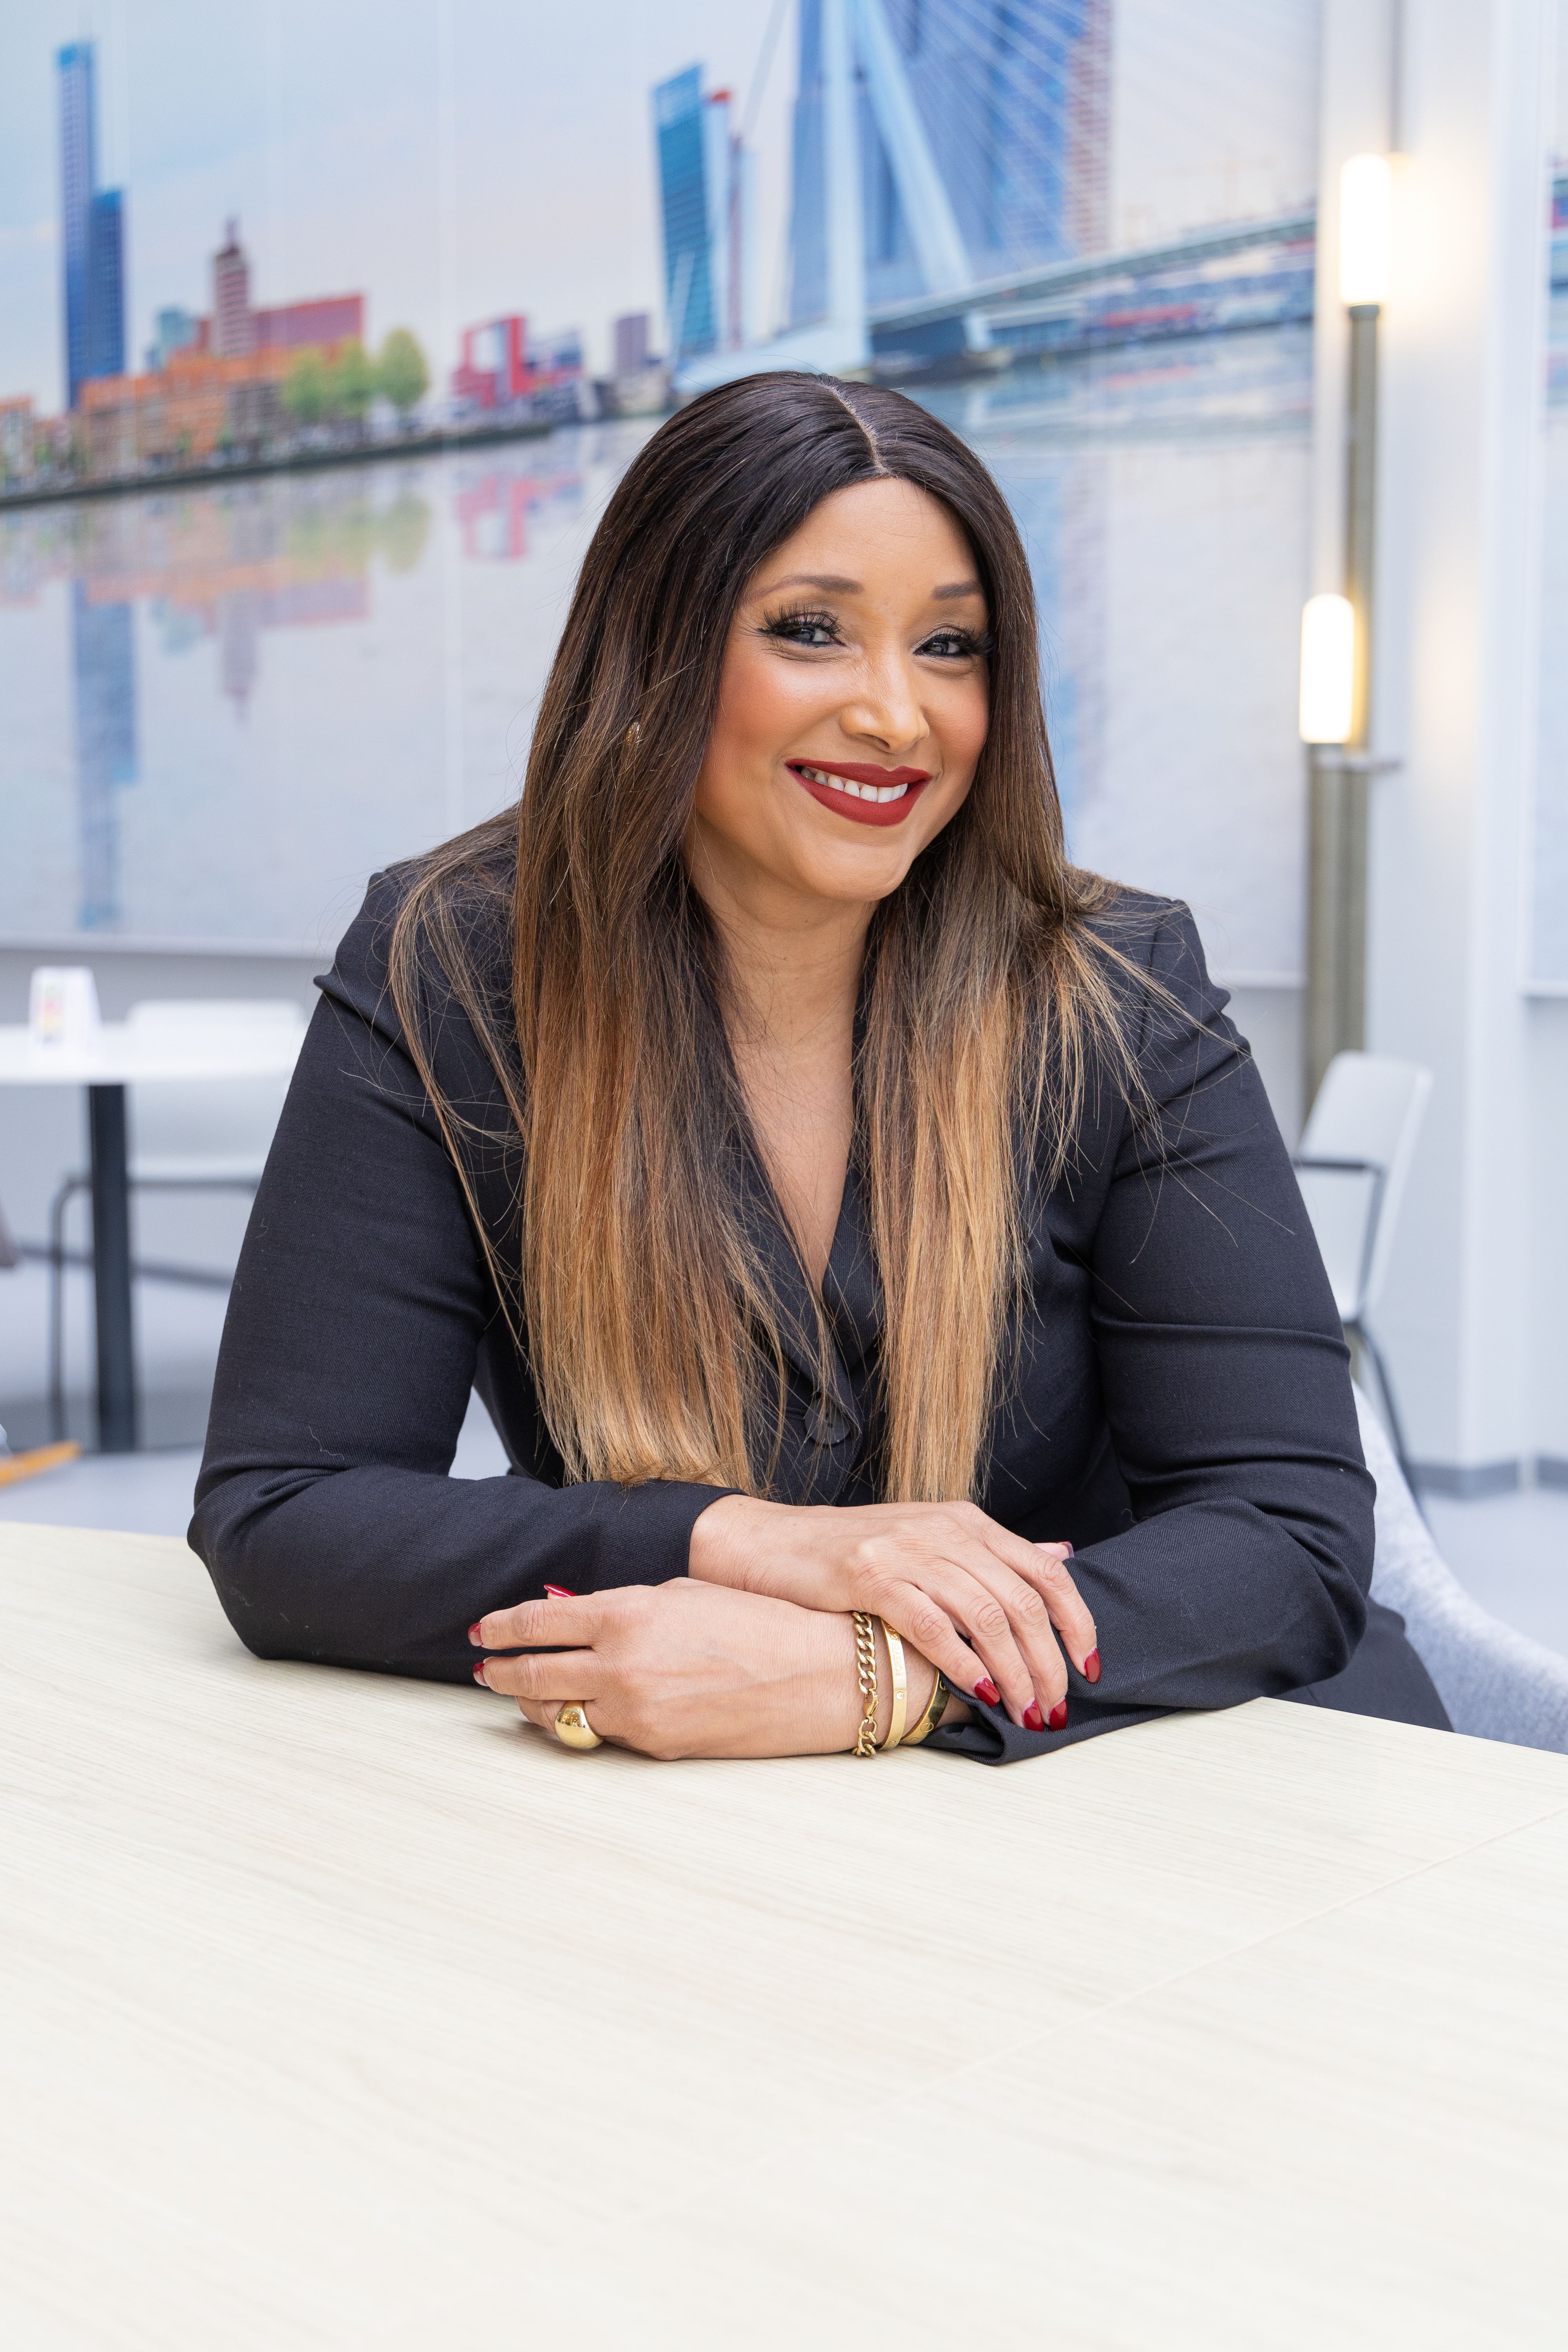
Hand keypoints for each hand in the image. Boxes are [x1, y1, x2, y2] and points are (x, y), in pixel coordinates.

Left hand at [470, 1579, 882, 1759]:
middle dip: (500, 1671)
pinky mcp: (654, 1747)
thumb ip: (622, 1606)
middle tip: (484, 1667)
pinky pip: (599, 1734)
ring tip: (520, 1695)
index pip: (537, 1622)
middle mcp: (621, 1666)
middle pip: (531, 1675)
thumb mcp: (682, 1595)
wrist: (817, 1676)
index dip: (501, 1626)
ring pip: (557, 1714)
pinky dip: (580, 1721)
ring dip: (531, 1704)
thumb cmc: (757, 1623)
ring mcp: (635, 1714)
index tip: (483, 1630)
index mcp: (626, 1615)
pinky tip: (576, 1711)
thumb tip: (576, 1615)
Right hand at [688, 1495, 1098, 1729]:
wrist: (770, 1543)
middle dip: (1049, 1663)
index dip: (1077, 1622)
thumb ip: (995, 1551)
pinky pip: (933, 1624)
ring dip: (1014, 1673)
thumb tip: (1062, 1554)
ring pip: (986, 1617)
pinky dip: (964, 1662)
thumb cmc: (854, 1549)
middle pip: (1022, 1601)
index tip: (1089, 1668)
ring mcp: (908, 1552)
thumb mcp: (933, 1535)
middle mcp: (945, 1531)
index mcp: (966, 1522)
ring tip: (1024, 1712)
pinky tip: (977, 1693)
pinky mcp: (871, 1576)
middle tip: (1054, 1709)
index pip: (1045, 1571)